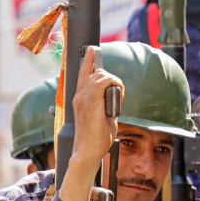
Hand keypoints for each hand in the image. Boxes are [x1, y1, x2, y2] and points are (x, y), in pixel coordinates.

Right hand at [70, 46, 122, 171]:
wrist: (88, 150)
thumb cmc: (96, 137)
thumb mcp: (101, 115)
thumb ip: (104, 103)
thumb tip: (114, 97)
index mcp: (80, 98)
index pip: (83, 73)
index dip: (88, 60)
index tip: (91, 50)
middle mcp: (79, 95)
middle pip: (96, 72)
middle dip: (112, 78)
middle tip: (119, 94)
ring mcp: (84, 98)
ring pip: (101, 75)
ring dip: (115, 83)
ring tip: (119, 97)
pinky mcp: (91, 103)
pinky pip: (104, 82)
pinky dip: (115, 85)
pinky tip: (119, 95)